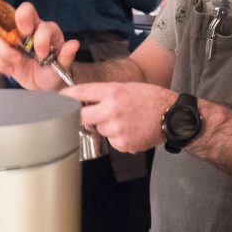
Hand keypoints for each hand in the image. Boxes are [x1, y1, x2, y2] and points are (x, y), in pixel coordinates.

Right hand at [0, 2, 77, 90]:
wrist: (43, 83)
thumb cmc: (55, 70)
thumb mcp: (63, 65)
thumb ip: (67, 55)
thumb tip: (74, 44)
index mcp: (47, 31)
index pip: (43, 24)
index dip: (41, 38)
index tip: (42, 54)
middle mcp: (30, 30)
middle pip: (23, 11)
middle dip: (21, 21)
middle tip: (20, 41)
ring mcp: (14, 40)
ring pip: (2, 35)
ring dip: (6, 51)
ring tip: (17, 62)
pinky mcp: (3, 52)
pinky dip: (1, 63)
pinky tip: (12, 69)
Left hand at [62, 82, 176, 152]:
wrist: (172, 116)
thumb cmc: (151, 99)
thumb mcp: (127, 87)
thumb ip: (105, 93)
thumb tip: (82, 100)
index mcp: (113, 92)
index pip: (80, 92)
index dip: (66, 96)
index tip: (58, 99)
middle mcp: (112, 110)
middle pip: (81, 117)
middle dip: (81, 116)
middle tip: (85, 114)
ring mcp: (116, 129)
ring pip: (99, 129)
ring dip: (106, 126)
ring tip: (126, 120)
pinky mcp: (122, 144)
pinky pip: (112, 141)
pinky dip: (118, 137)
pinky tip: (132, 130)